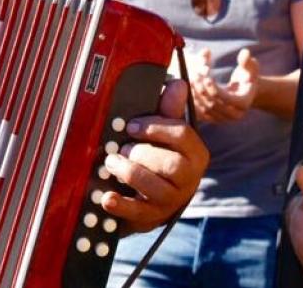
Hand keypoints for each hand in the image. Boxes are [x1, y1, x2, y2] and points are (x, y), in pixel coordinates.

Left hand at [100, 78, 208, 233]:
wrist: (152, 195)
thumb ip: (167, 110)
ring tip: (112, 164)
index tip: (131, 126)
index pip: (183, 134)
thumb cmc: (158, 156)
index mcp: (195, 153)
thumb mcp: (163, 132)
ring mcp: (172, 201)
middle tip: (122, 148)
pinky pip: (139, 213)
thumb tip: (176, 84)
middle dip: (143, 153)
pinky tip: (107, 196)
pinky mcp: (153, 218)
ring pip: (157, 189)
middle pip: (172, 165)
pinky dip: (121, 205)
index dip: (155, 127)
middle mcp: (189, 179)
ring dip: (130, 173)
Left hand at [189, 48, 258, 122]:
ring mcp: (222, 119)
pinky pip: (199, 115)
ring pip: (204, 110)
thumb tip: (244, 53)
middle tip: (194, 75)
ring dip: (195, 95)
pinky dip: (192, 103)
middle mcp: (234, 115)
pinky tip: (188, 89)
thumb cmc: (247, 75)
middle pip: (213, 104)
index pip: (226, 99)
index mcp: (244, 103)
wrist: (243, 90)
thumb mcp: (250, 67)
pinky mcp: (212, 120)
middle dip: (202, 90)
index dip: (215, 88)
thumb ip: (247, 60)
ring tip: (189, 79)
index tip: (206, 76)